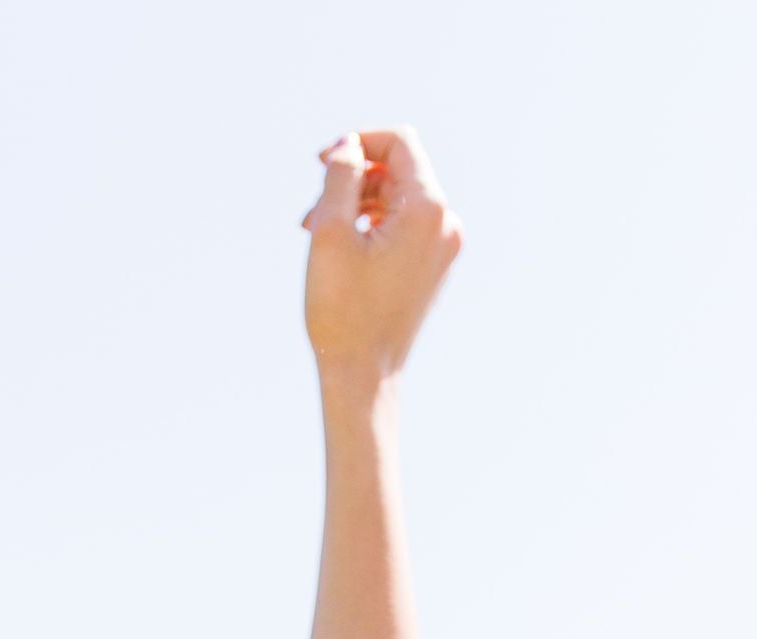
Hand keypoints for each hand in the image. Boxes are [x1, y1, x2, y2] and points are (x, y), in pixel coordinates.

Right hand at [302, 129, 461, 387]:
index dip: (357, 141)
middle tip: (311, 215)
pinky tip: (341, 251)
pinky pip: (401, 227)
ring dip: (355, 206)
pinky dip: (370, 228)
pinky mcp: (432, 267)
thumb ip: (341, 174)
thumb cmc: (342, 311)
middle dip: (351, 182)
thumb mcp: (330, 231)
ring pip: (395, 200)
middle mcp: (446, 224)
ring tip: (318, 235)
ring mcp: (443, 247)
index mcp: (428, 209)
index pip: (399, 143)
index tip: (322, 163)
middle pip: (396, 171)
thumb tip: (348, 146)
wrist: (363, 378)